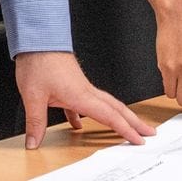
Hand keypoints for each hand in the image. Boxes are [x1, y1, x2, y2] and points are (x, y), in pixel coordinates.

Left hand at [13, 51, 155, 148]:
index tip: (140, 140)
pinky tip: (78, 124)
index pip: (110, 117)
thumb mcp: (33, 95)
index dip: (126, 130)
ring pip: (106, 104)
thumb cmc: (38, 61)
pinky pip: (84, 103)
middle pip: (117, 109)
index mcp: (81, 95)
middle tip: (149, 132)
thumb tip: (34, 142)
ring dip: (118, 117)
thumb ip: (35, 122)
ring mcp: (80, 86)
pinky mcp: (71, 83)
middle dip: (134, 122)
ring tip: (125, 127)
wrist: (36, 38)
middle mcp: (85, 90)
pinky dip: (86, 115)